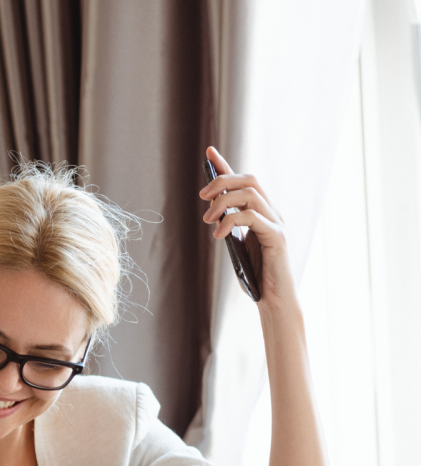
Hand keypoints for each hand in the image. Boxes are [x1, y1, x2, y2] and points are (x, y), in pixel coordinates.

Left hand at [199, 146, 294, 310]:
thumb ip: (229, 224)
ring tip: (209, 221)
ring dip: (224, 203)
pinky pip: (253, 217)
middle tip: (202, 197)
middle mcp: (273, 212)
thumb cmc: (254, 273)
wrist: (273, 298)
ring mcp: (277, 223)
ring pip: (251, 194)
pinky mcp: (277, 237)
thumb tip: (212, 208)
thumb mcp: (236, 243)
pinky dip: (232, 221)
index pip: (244, 181)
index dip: (226, 165)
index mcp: (262, 212)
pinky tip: (219, 235)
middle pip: (249, 180)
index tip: (208, 152)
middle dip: (222, 182)